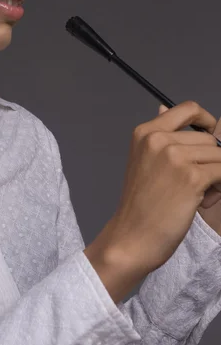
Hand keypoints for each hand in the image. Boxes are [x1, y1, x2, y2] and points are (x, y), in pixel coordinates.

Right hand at [105, 101, 220, 276]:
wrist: (132, 237)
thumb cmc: (140, 204)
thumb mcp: (143, 160)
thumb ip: (159, 135)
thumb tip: (164, 107)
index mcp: (145, 132)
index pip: (188, 109)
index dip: (206, 120)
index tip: (211, 134)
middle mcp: (159, 139)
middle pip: (207, 138)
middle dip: (210, 159)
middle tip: (197, 183)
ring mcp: (175, 156)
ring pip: (218, 155)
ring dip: (216, 175)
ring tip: (198, 194)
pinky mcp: (191, 177)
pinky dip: (219, 187)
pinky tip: (203, 200)